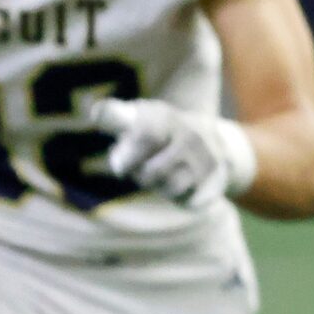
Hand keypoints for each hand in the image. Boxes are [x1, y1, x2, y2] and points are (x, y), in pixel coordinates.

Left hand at [88, 97, 255, 205]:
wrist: (212, 139)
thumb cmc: (159, 130)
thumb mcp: (138, 116)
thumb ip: (115, 116)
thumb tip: (96, 113)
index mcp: (166, 117)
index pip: (147, 136)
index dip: (127, 158)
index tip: (120, 167)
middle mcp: (190, 135)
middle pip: (154, 171)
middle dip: (140, 176)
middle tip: (140, 171)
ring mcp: (206, 157)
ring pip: (172, 188)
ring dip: (159, 188)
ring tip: (160, 177)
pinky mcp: (217, 178)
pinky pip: (190, 200)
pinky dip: (179, 198)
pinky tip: (179, 186)